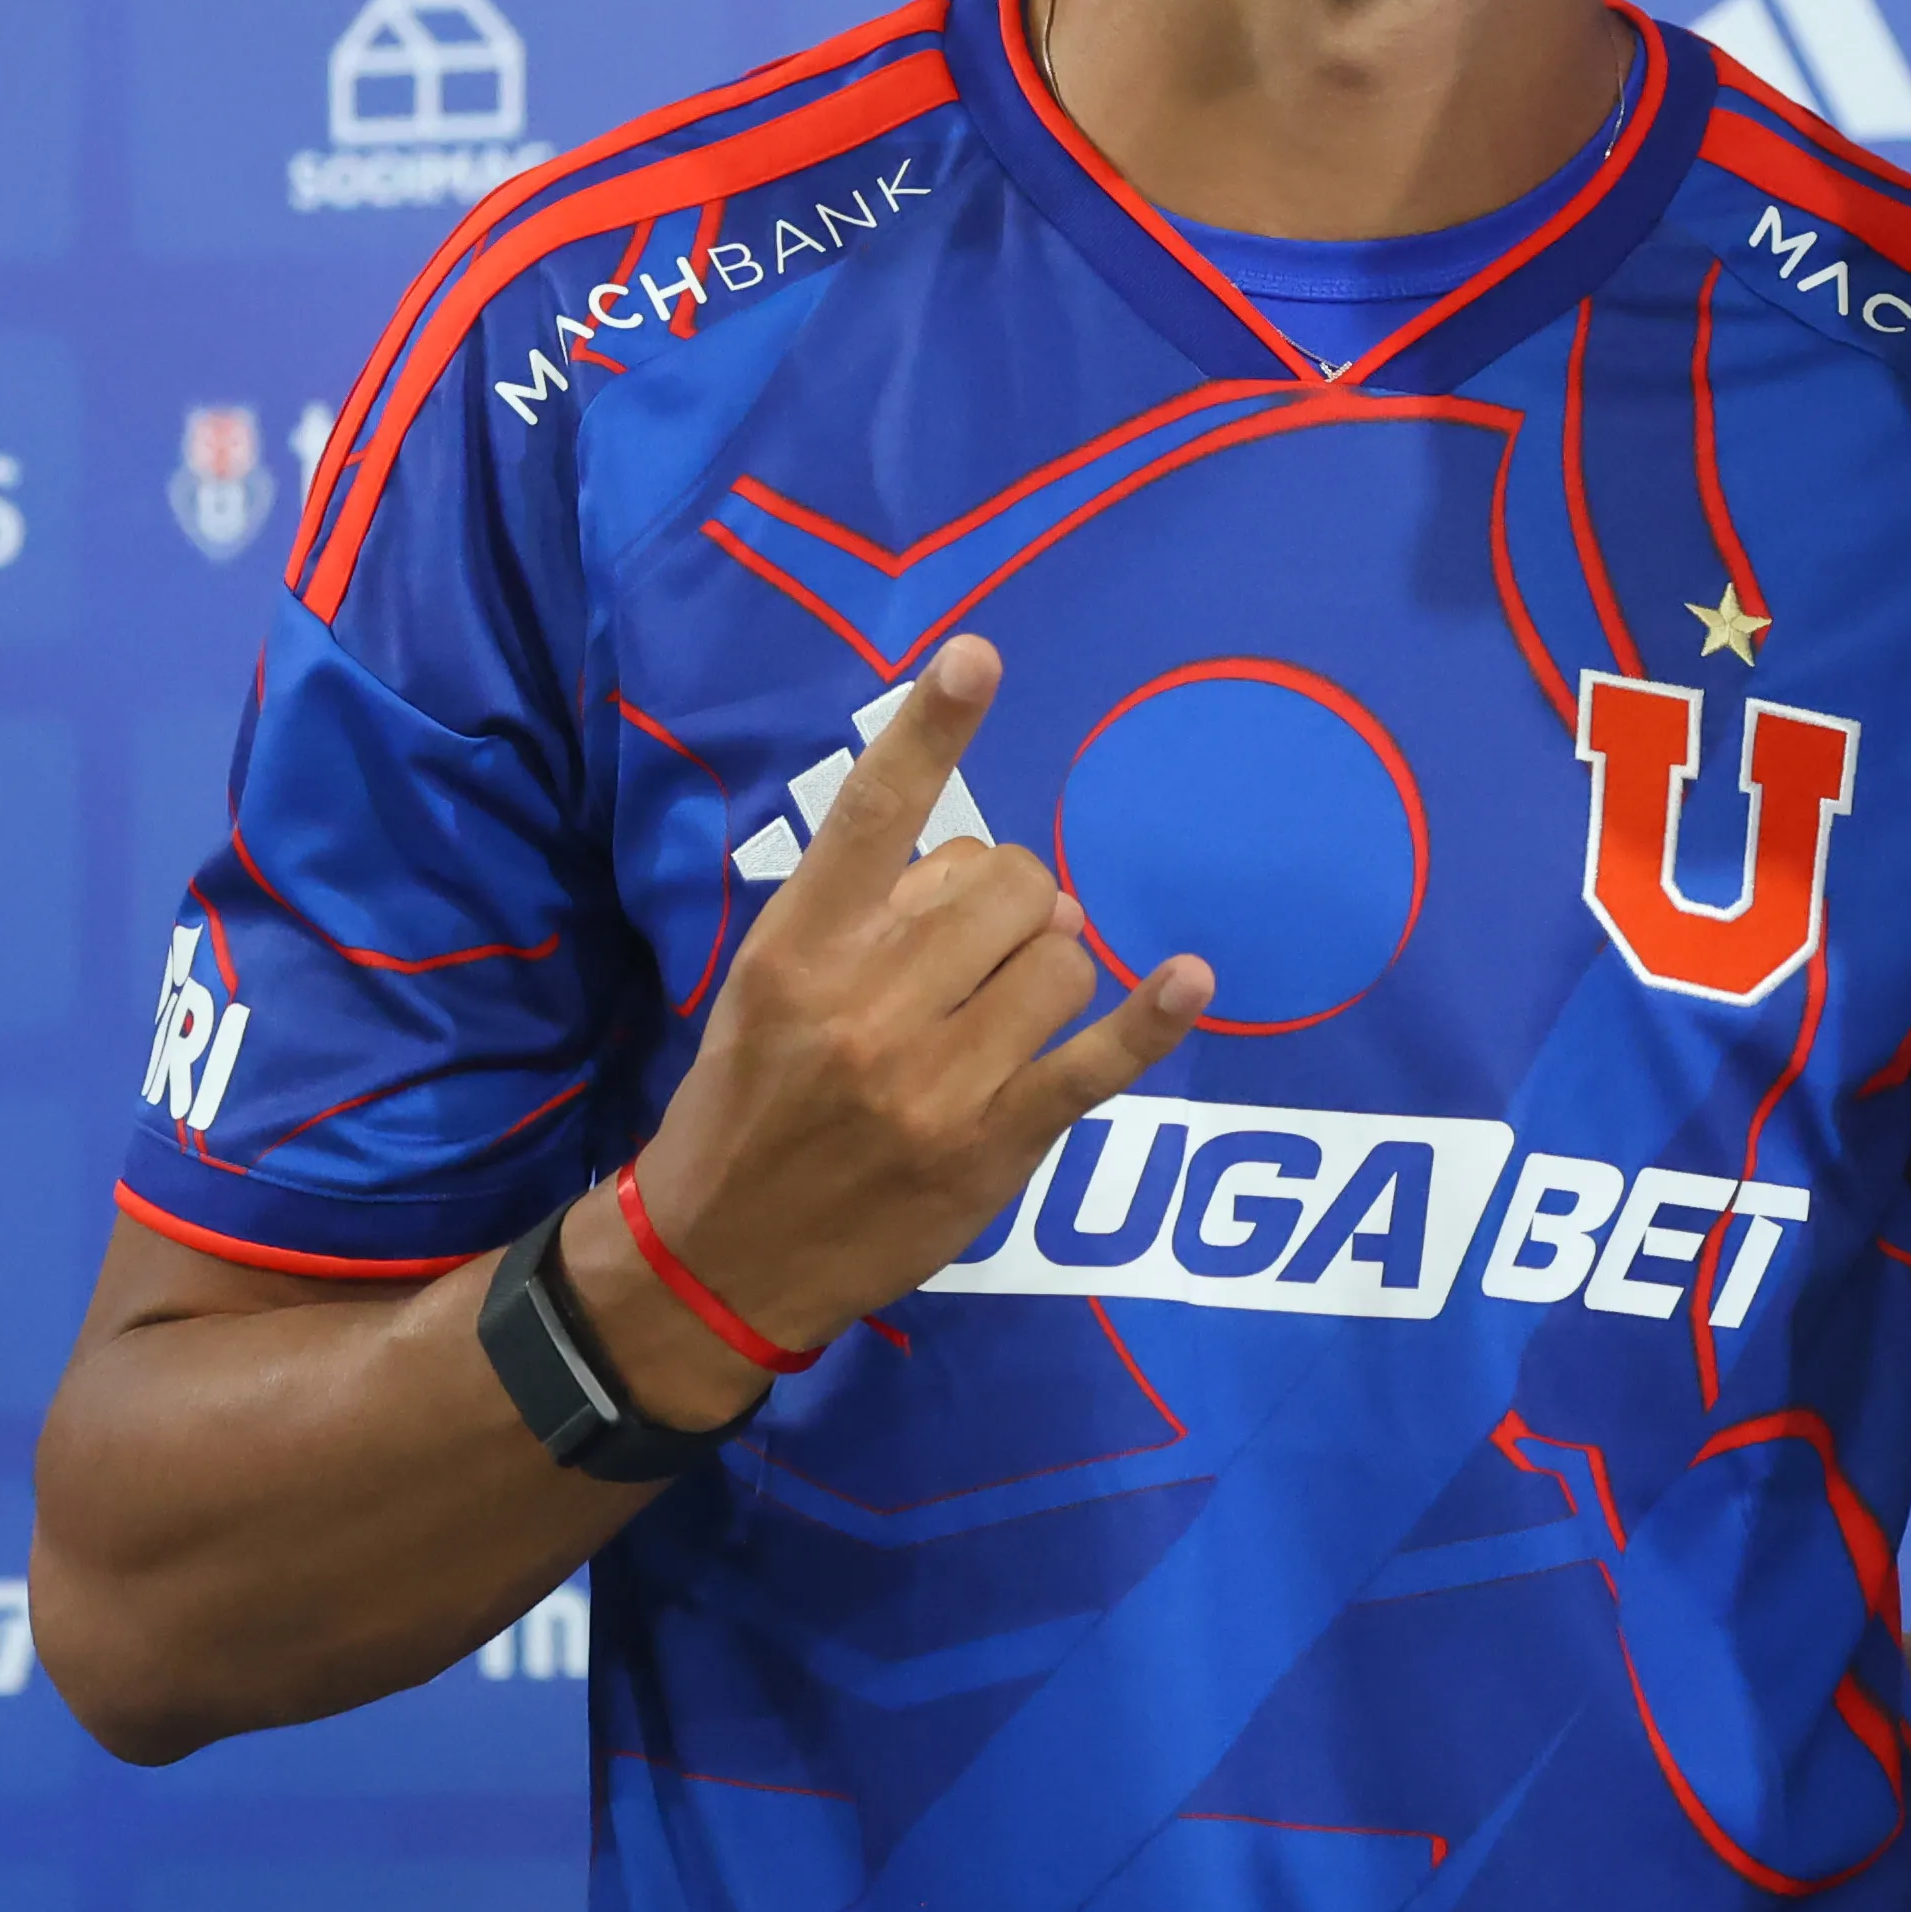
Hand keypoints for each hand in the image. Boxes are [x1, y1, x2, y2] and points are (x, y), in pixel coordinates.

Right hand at [606, 636, 1208, 1373]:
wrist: (722, 1256)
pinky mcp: (993, 1145)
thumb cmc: (750, 1099)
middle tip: (970, 956)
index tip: (976, 655)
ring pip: (1060, 957)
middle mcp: (867, 1002)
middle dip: (1010, 904)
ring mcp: (936, 1079)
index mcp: (799, 946)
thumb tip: (1001, 879)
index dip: (930, 730)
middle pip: (1009, 883)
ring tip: (999, 1012)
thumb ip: (868, 915)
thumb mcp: (769, 987)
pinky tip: (1189, 981)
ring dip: (1048, 969)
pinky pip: (1095, 1061)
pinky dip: (1151, 1018)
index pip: (874, 814)